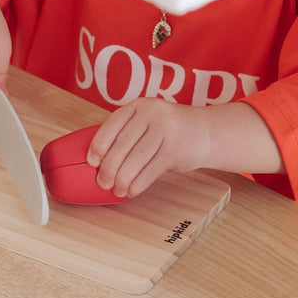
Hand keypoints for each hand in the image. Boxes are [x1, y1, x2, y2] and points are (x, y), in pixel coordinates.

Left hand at [86, 99, 210, 197]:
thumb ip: (126, 135)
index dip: (99, 144)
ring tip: (116, 189)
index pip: (112, 124)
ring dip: (123, 178)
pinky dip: (139, 182)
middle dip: (109, 167)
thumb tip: (98, 163)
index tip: (91, 162)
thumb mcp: (146, 123)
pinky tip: (132, 191)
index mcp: (138, 106)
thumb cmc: (168, 132)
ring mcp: (166, 129)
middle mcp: (152, 113)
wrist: (207, 131)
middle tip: (102, 183)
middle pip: (123, 143)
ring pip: (137, 157)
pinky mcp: (177, 147)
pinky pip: (152, 168)